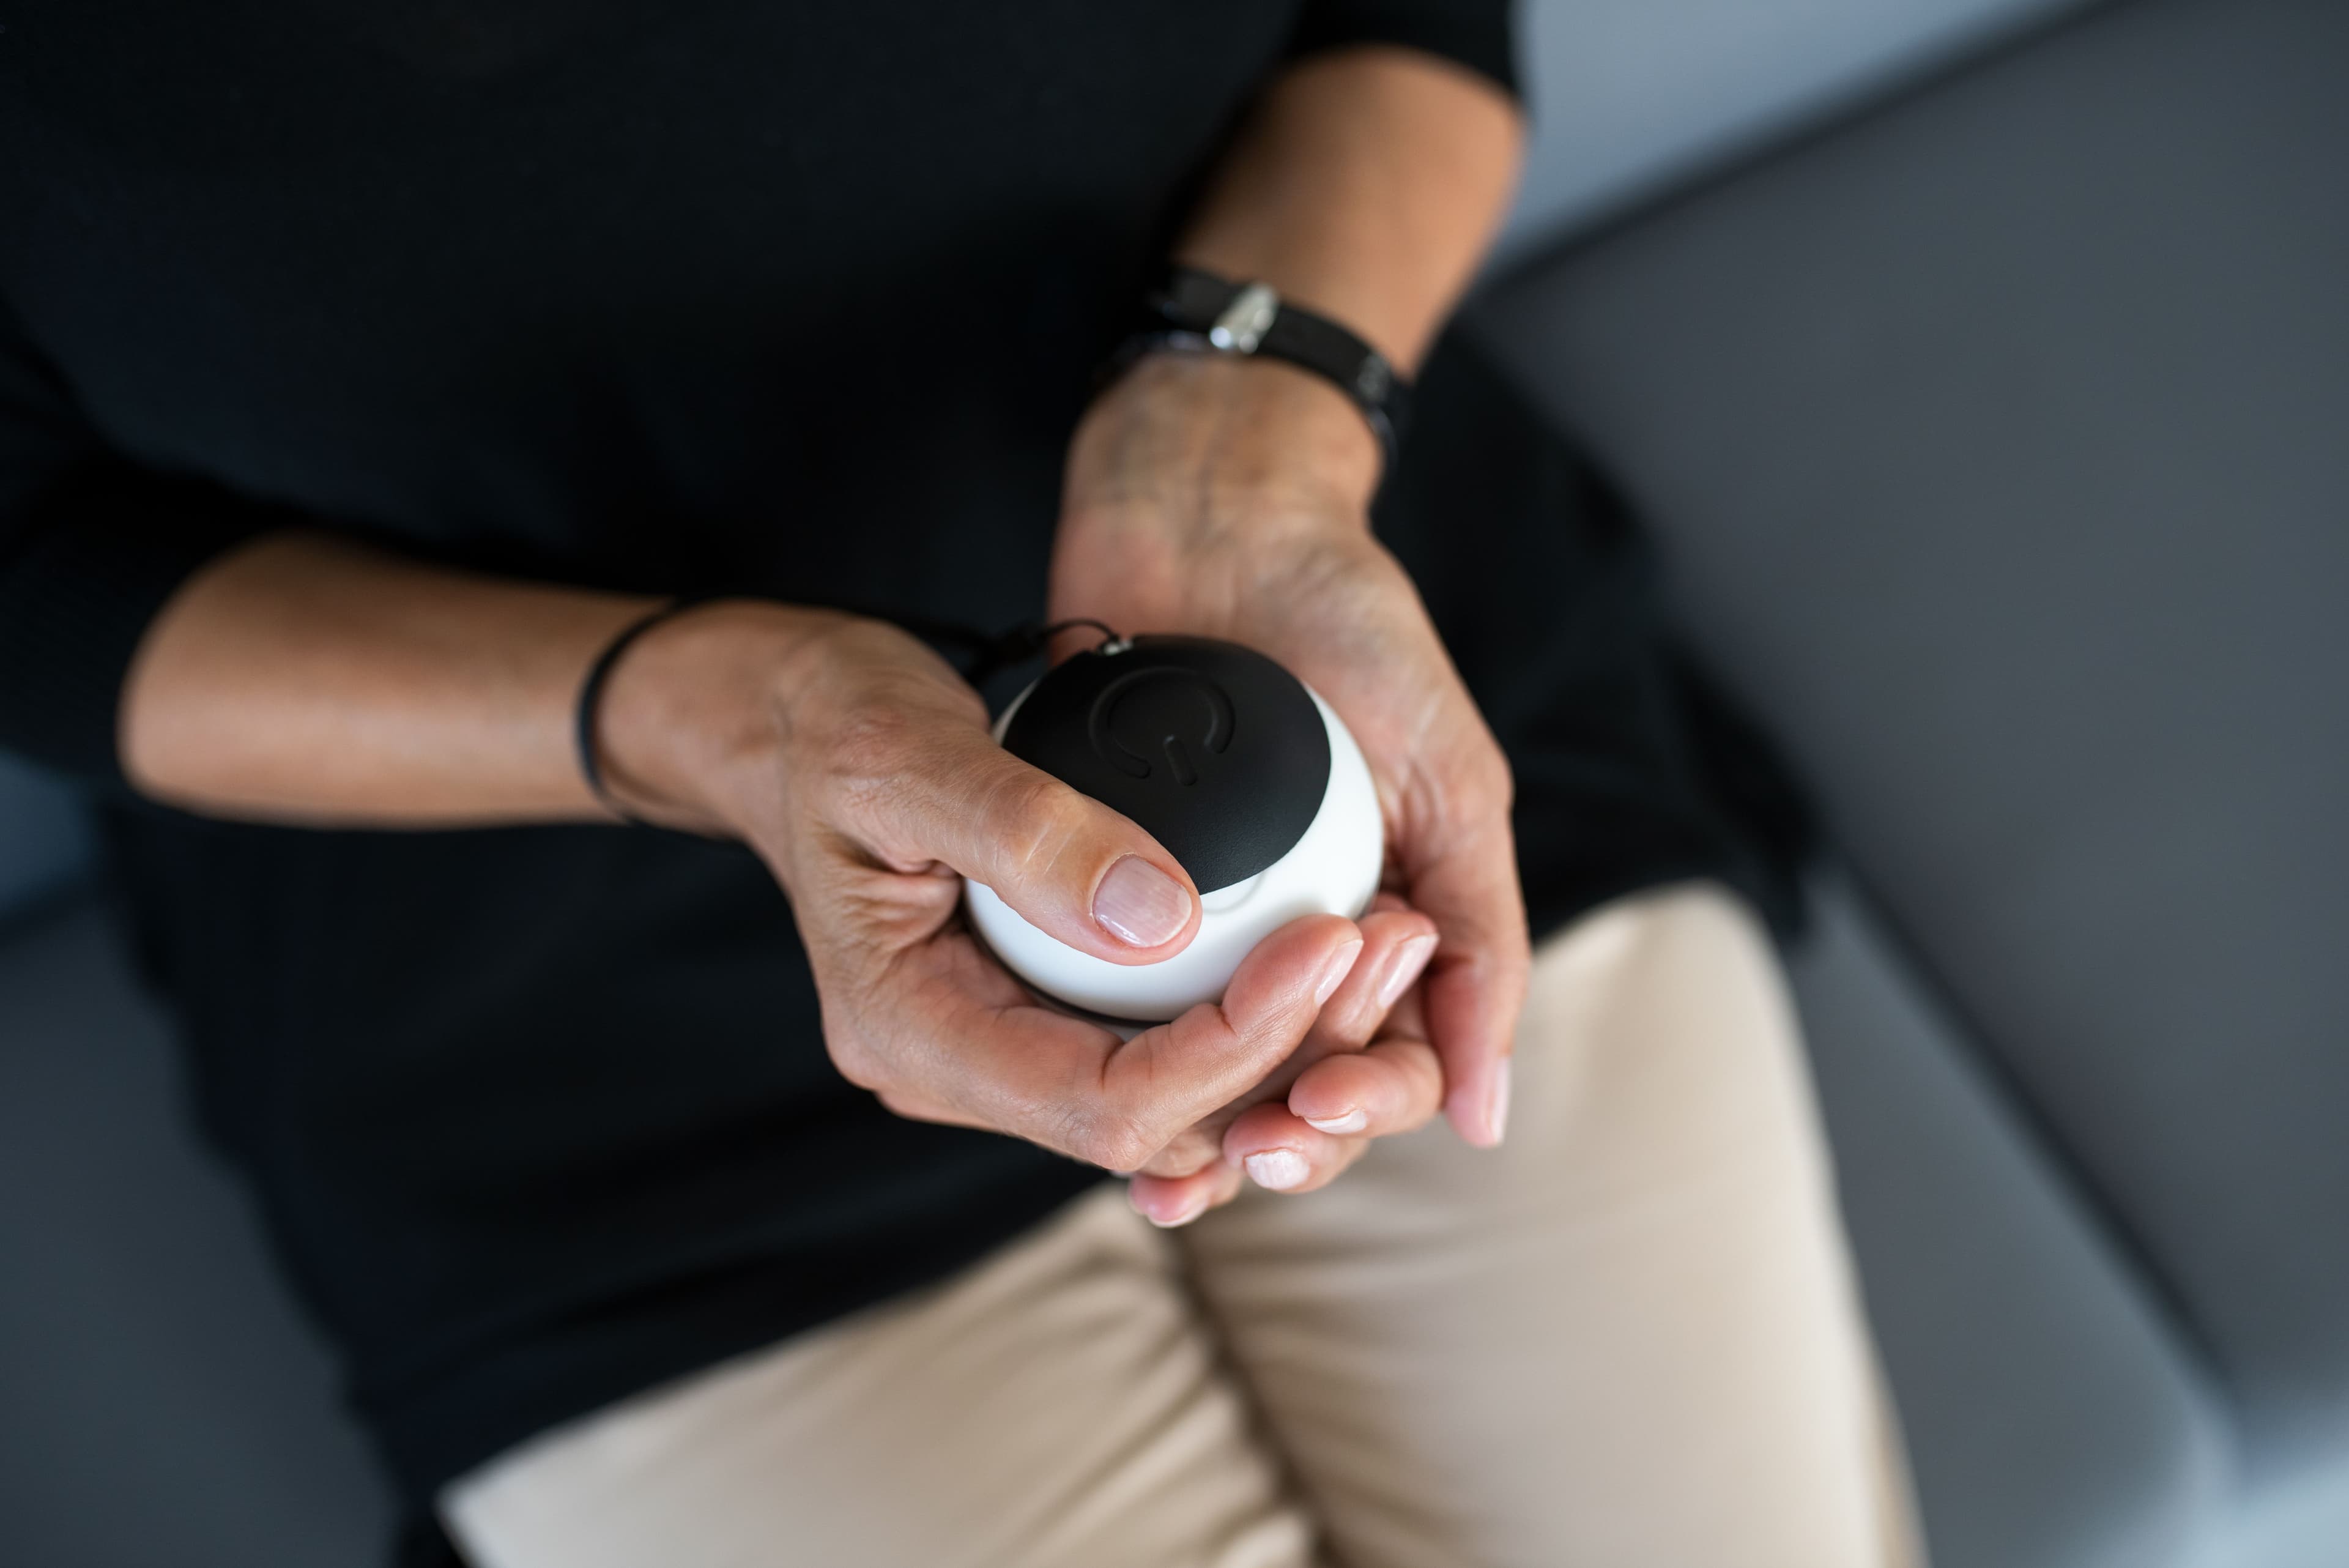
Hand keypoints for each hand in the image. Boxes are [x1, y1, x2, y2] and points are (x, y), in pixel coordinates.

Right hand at [589, 599, 1369, 1171]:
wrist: (785, 718)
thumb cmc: (830, 723)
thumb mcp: (905, 754)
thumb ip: (1028, 835)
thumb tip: (1162, 918)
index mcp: (908, 1033)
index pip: (1105, 1104)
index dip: (1233, 1044)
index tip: (1324, 940)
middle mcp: (955, 1070)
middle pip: (1161, 1122)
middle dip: (1289, 1049)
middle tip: (1394, 938)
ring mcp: (1000, 1049)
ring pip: (1178, 1098)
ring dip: (1289, 1036)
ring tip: (1385, 936)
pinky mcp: (1041, 1012)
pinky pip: (1165, 1044)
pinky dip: (1249, 1006)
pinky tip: (1320, 938)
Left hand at [1053, 353, 1529, 1169]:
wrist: (1216, 503)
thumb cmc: (1350, 622)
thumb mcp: (1447, 775)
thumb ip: (1480, 936)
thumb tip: (1485, 1117)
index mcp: (1391, 915)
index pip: (1392, 1057)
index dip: (1361, 1105)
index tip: (1312, 1112)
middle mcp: (1300, 926)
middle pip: (1296, 1078)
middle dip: (1276, 1134)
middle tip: (1243, 1153)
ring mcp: (1207, 908)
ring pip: (1207, 1057)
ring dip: (1193, 1120)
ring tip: (1167, 1171)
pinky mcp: (1112, 873)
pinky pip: (1111, 986)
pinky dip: (1109, 1043)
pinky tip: (1080, 1089)